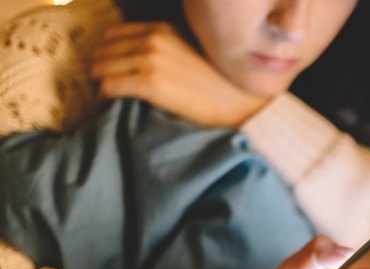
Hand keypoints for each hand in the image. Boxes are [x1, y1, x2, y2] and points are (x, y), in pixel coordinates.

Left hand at [91, 22, 266, 126]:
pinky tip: (111, 106)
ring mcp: (151, 60)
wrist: (239, 105)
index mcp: (163, 29)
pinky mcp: (150, 83)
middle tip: (103, 87)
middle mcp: (154, 39)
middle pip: (102, 50)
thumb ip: (164, 49)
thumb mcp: (190, 54)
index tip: (107, 71)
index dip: (105, 54)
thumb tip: (137, 61)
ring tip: (107, 99)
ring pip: (101, 68)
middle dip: (98, 69)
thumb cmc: (219, 87)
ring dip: (99, 85)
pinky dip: (104, 98)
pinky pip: (109, 87)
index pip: (113, 34)